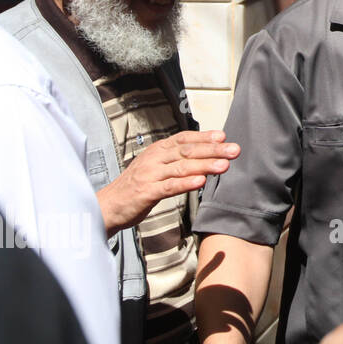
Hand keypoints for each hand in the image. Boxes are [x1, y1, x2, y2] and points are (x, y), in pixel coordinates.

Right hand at [97, 130, 237, 235]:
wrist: (108, 206)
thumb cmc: (136, 187)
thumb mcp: (156, 168)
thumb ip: (177, 161)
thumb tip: (207, 155)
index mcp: (157, 150)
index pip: (184, 139)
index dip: (204, 137)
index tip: (224, 137)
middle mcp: (154, 158)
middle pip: (187, 151)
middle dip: (213, 150)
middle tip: (234, 150)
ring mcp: (149, 175)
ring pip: (181, 167)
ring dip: (205, 165)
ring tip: (224, 165)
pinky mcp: (146, 192)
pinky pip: (169, 186)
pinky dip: (186, 183)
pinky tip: (201, 181)